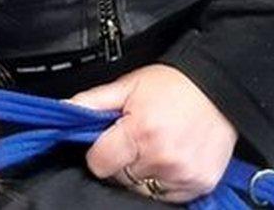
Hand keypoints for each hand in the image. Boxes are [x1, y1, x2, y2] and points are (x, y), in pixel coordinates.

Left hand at [69, 64, 236, 202]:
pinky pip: (167, 195)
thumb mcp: (127, 86)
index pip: (98, 163)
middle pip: (119, 177)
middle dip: (120, 161)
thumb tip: (61, 110)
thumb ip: (91, 102)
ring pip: (141, 188)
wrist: (220, 90)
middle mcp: (162, 157)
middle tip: (135, 139)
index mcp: (140, 132)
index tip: (109, 139)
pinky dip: (162, 181)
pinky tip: (168, 158)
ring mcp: (183, 174)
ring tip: (152, 147)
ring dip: (141, 173)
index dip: (98, 151)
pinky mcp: (200, 183)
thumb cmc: (173, 86)